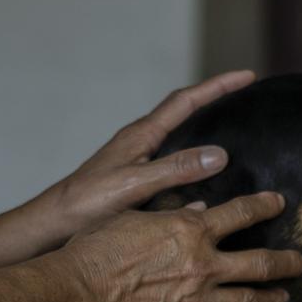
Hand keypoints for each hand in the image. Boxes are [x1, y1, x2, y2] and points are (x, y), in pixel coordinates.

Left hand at [31, 70, 257, 247]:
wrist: (54, 224)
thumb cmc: (87, 202)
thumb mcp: (134, 184)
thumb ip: (175, 168)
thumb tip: (220, 153)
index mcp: (141, 135)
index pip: (186, 101)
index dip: (218, 86)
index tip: (247, 77)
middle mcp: (141, 142)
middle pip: (184, 112)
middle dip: (215, 99)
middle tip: (245, 94)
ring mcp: (138, 159)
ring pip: (180, 137)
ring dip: (205, 129)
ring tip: (234, 130)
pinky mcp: (136, 179)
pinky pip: (174, 161)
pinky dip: (195, 160)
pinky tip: (207, 179)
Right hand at [60, 191, 301, 301]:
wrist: (79, 290)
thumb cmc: (97, 248)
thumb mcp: (134, 216)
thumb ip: (171, 213)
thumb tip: (197, 208)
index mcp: (191, 230)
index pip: (241, 213)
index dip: (264, 206)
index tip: (279, 203)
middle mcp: (203, 264)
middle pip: (260, 263)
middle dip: (286, 262)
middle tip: (300, 263)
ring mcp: (197, 300)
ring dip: (271, 300)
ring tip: (284, 299)